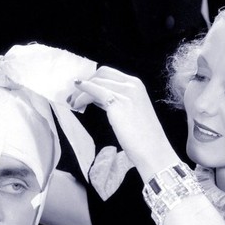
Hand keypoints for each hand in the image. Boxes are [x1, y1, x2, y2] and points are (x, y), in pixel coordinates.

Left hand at [69, 66, 179, 180]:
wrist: (152, 150)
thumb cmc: (143, 137)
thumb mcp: (130, 112)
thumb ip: (116, 102)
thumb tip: (97, 98)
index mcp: (137, 85)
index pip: (110, 74)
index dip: (93, 80)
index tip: (82, 90)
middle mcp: (132, 84)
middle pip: (101, 74)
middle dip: (86, 82)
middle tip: (74, 96)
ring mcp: (125, 92)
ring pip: (95, 82)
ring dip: (80, 92)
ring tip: (72, 103)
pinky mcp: (116, 102)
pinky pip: (94, 91)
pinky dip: (82, 95)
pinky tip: (76, 102)